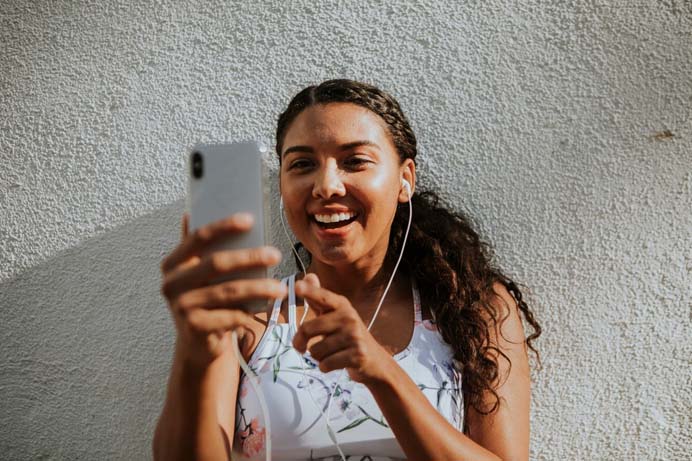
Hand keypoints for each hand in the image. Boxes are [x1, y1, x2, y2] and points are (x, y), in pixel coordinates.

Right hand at [160, 213, 286, 369]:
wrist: (197, 343)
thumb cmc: (205, 300)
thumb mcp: (198, 273)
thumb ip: (197, 248)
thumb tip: (191, 212)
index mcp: (173, 263)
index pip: (199, 237)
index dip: (224, 226)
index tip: (250, 219)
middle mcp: (171, 283)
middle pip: (217, 263)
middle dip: (250, 257)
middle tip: (276, 254)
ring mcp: (181, 306)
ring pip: (228, 291)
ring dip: (259, 288)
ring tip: (281, 288)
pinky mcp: (194, 327)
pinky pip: (230, 315)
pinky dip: (250, 311)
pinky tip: (267, 307)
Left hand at [292, 274, 390, 383]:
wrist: (374, 361)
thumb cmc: (349, 336)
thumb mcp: (335, 315)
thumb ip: (318, 299)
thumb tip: (308, 275)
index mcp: (342, 305)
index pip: (322, 297)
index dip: (310, 291)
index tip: (297, 286)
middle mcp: (349, 317)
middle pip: (308, 329)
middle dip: (300, 342)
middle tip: (301, 347)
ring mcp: (354, 336)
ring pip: (315, 350)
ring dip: (317, 357)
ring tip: (330, 353)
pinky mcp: (357, 355)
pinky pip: (325, 364)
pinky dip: (325, 367)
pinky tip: (336, 362)